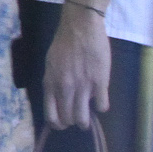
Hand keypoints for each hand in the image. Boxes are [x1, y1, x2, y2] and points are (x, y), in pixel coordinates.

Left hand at [43, 4, 112, 128]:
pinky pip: (102, 105)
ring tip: (87, 120)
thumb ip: (54, 81)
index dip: (57, 124)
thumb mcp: (51, 63)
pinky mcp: (100, 82)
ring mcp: (82, 86)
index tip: (62, 124)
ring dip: (85, 122)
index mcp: (50, 82)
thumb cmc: (64, 42)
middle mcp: (65, 87)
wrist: (80, 27)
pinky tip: (101, 100)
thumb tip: (61, 98)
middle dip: (71, 122)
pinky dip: (101, 107)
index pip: (50, 114)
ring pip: (83, 118)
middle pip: (67, 119)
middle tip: (77, 119)